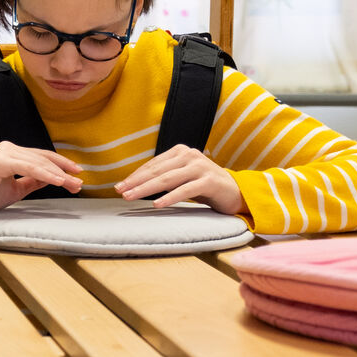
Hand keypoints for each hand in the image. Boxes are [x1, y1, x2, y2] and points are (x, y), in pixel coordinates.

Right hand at [0, 141, 82, 217]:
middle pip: (43, 159)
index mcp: (12, 153)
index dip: (61, 166)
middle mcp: (9, 148)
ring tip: (73, 184)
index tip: (77, 176)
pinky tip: (59, 182)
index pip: (42, 158)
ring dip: (58, 174)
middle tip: (80, 183)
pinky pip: (29, 168)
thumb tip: (53, 178)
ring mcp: (5, 153)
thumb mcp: (17, 189)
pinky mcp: (1, 162)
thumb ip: (33, 181)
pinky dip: (46, 175)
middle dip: (64, 171)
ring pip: (39, 163)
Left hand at [115, 144, 243, 214]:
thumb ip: (164, 176)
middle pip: (157, 171)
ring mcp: (200, 167)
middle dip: (136, 182)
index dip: (135, 176)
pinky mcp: (209, 181)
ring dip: (146, 189)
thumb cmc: (204, 186)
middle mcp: (190, 155)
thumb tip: (134, 185)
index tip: (120, 186)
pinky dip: (170, 198)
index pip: (153, 165)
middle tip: (120, 191)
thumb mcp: (182, 177)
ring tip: (130, 197)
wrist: (236, 192)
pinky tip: (157, 205)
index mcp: (180, 151)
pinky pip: (185, 190)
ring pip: (167, 179)